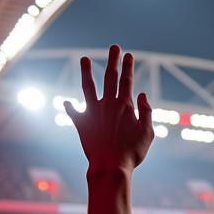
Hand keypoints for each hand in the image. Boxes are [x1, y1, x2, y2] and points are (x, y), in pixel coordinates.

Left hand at [67, 45, 153, 174]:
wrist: (110, 167)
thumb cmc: (132, 152)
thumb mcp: (148, 133)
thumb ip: (147, 112)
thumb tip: (143, 95)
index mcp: (124, 105)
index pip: (127, 80)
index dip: (128, 66)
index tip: (129, 55)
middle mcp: (107, 104)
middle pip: (110, 77)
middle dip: (113, 60)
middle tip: (114, 46)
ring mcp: (93, 112)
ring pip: (88, 87)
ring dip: (86, 72)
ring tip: (84, 59)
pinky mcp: (82, 124)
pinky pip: (73, 112)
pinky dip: (69, 107)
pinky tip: (66, 102)